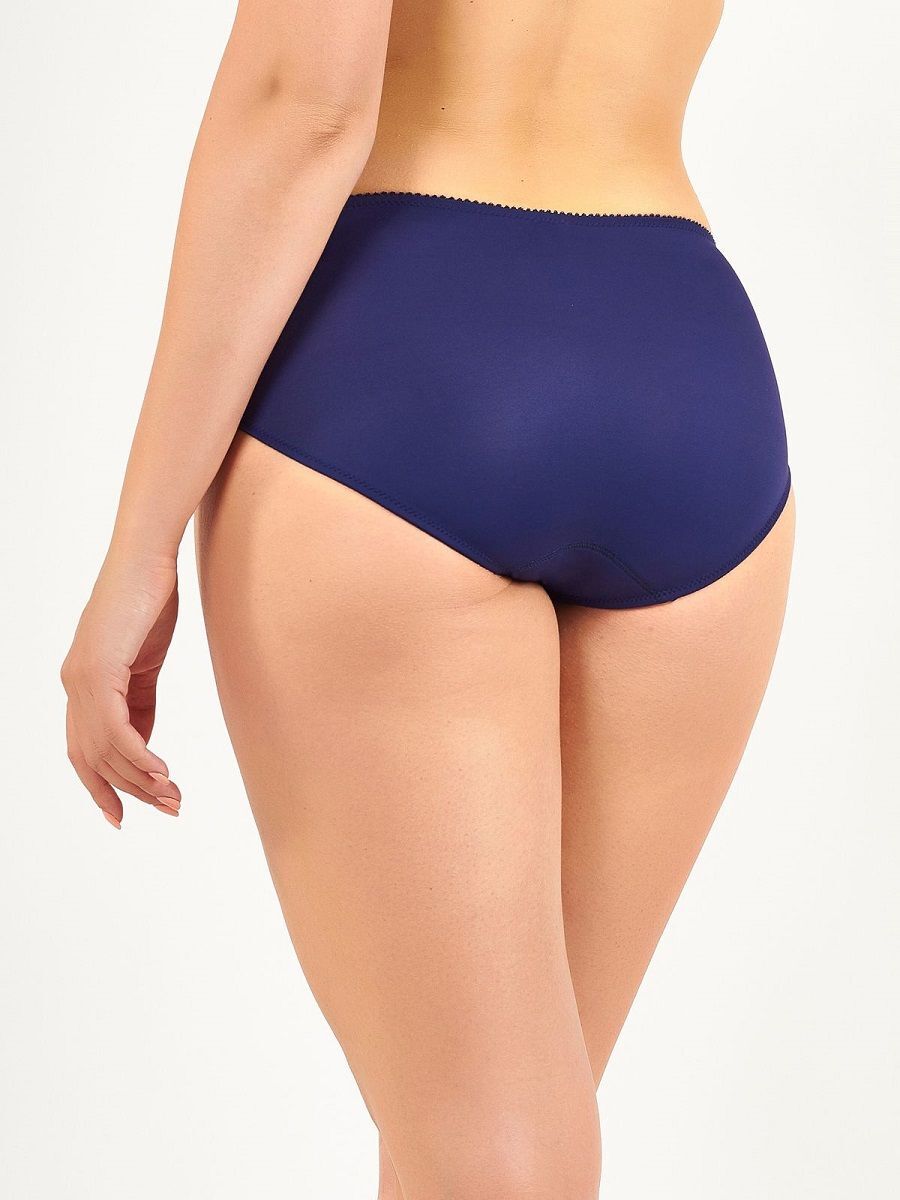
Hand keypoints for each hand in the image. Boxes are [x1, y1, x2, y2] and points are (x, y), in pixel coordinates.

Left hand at [61, 551, 181, 827]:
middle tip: (170, 807)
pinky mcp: (99, 670)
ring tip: (174, 796)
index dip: (101, 786)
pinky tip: (161, 771)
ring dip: (141, 779)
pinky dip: (138, 756)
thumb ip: (138, 699)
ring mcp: (82, 679)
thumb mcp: (144, 660)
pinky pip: (115, 729)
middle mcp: (73, 684)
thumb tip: (142, 739)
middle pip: (93, 759)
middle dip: (130, 790)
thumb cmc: (149, 597)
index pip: (82, 750)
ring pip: (105, 750)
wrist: (147, 555)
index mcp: (81, 682)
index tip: (125, 813)